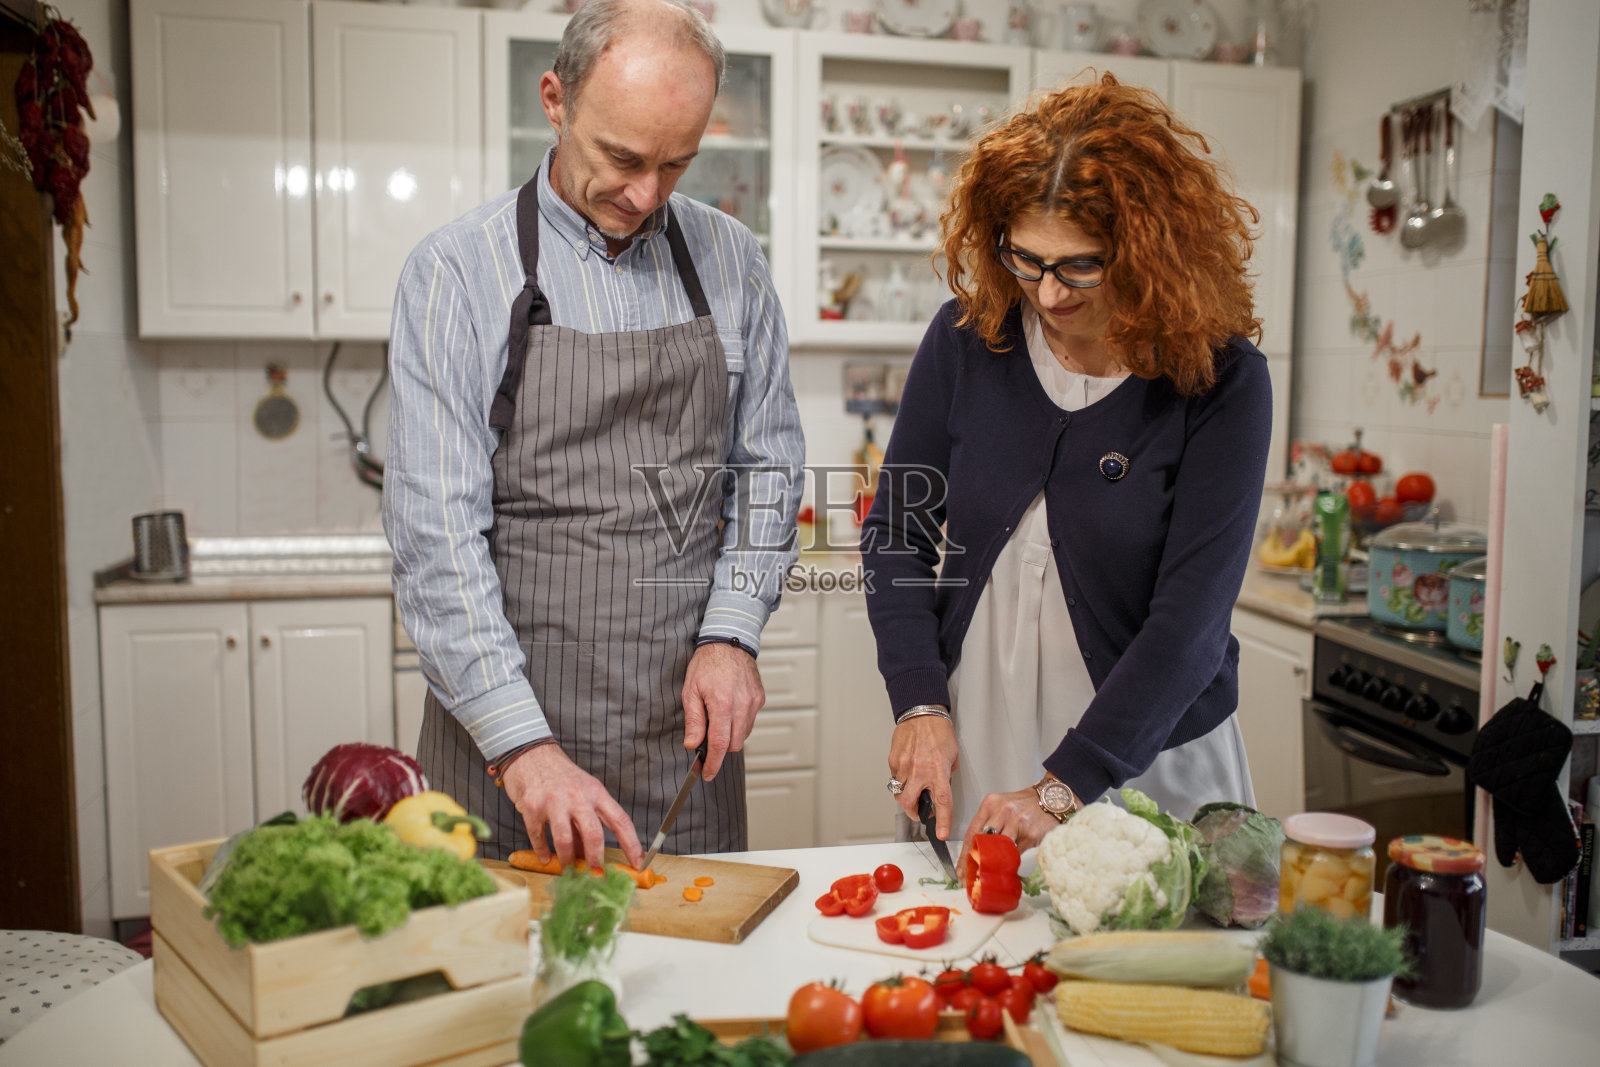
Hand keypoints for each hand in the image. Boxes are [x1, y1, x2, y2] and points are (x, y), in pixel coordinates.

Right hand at [501, 743, 643, 868]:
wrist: (531, 754)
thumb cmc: (561, 777)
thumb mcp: (582, 792)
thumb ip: (588, 821)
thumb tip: (591, 855)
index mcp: (596, 793)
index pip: (620, 821)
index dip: (632, 844)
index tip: (638, 862)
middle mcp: (578, 796)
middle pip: (594, 833)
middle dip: (596, 860)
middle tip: (597, 876)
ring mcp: (555, 801)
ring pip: (565, 840)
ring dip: (567, 861)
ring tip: (567, 871)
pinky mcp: (533, 806)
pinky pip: (539, 836)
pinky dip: (542, 851)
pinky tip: (546, 857)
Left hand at [682, 641, 764, 778]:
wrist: (729, 641)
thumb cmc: (707, 663)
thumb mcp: (691, 690)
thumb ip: (694, 720)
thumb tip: (692, 744)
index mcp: (722, 704)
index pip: (719, 744)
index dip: (713, 763)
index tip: (707, 773)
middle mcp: (742, 705)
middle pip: (733, 744)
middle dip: (720, 748)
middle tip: (707, 738)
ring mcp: (753, 702)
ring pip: (743, 735)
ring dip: (730, 735)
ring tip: (718, 718)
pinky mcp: (760, 699)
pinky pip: (750, 722)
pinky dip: (739, 723)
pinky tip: (729, 711)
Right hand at [887, 714, 959, 839]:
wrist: (922, 712)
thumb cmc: (939, 732)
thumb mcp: (952, 757)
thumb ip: (946, 776)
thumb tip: (939, 789)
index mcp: (938, 770)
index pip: (942, 802)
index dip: (942, 821)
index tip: (941, 834)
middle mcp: (919, 769)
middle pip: (909, 803)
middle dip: (914, 813)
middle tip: (920, 811)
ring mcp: (903, 765)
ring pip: (898, 792)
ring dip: (907, 795)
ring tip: (914, 786)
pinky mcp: (893, 760)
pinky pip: (894, 777)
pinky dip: (901, 779)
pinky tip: (908, 769)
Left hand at [955, 786, 1061, 873]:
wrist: (1051, 799)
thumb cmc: (1024, 805)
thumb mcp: (1001, 807)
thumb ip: (988, 823)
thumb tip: (975, 851)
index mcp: (991, 804)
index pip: (972, 832)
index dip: (964, 855)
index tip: (961, 870)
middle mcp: (1003, 811)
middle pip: (983, 842)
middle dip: (976, 862)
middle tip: (973, 876)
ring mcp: (1017, 822)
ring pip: (1000, 850)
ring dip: (995, 863)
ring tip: (992, 872)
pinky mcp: (1030, 834)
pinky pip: (1017, 853)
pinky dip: (1012, 860)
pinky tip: (1010, 864)